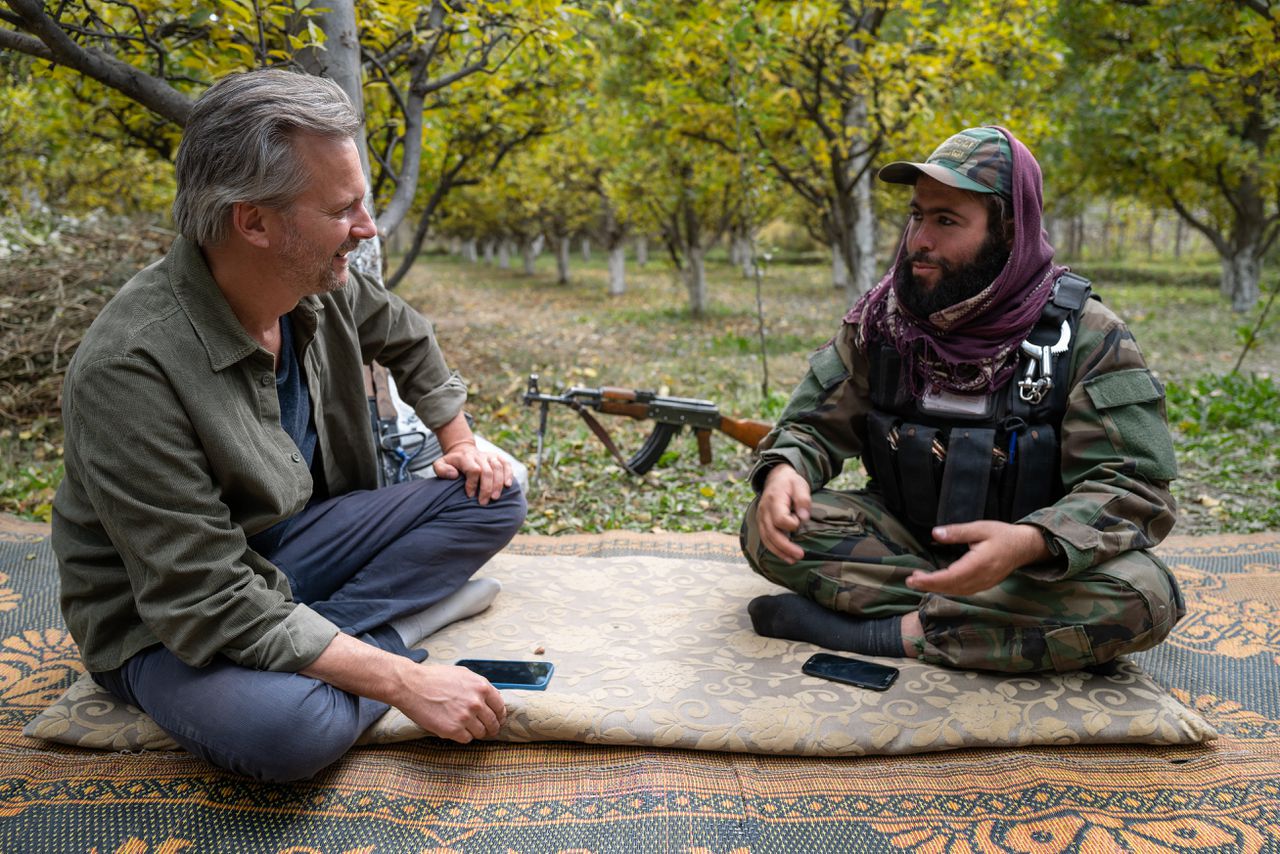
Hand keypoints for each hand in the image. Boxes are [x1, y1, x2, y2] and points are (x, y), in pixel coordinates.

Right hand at [300, 633, 505, 743]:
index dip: (500, 715)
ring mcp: (465, 717)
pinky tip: (456, 730)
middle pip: (493, 722)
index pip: (500, 706)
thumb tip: (490, 698)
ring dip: (476, 733)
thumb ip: (478, 686)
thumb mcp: (463, 674)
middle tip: (488, 730)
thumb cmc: (434, 678)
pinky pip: (466, 739)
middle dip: (491, 727)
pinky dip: (463, 737)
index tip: (498, 719)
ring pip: (480, 733)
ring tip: (468, 729)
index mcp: (481, 686)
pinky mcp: (453, 730)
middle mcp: (476, 702)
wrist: (411, 685)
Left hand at [433, 441, 511, 504]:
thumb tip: (454, 475)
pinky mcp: (498, 457)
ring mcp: (489, 456)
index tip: (470, 495)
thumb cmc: (451, 463)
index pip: (473, 470)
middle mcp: (479, 456)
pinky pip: (506, 464)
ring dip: (498, 485)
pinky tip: (507, 485)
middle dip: (486, 488)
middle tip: (483, 502)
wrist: (463, 450)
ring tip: (495, 498)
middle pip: (487, 471)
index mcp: (465, 458)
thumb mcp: (439, 464)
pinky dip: (509, 474)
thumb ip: (441, 470)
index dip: (473, 484)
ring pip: (498, 468)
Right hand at [755, 464, 811, 563]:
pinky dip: (775, 550)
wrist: (776, 479)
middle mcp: (764, 511)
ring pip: (767, 539)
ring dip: (780, 551)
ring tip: (793, 560)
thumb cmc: (790, 483)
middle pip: (772, 533)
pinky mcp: (762, 524)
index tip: (801, 520)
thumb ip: (803, 500)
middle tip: (800, 555)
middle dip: (785, 546)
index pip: (779, 518)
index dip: (791, 524)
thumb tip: (804, 517)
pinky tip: (786, 557)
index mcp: (774, 500)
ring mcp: (761, 518)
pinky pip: (766, 539)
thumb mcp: (800, 485)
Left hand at [905, 521, 1050, 595]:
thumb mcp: (980, 528)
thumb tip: (935, 533)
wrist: (1024, 547)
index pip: (950, 577)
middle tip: (910, 580)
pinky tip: (937, 583)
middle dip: (929, 586)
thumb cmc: (1002, 535)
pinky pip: (963, 591)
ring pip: (956, 591)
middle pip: (951, 587)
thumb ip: (957, 532)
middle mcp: (981, 578)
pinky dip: (948, 589)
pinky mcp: (984, 585)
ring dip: (937, 588)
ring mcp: (984, 584)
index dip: (930, 580)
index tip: (914, 579)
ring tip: (919, 580)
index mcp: (979, 563)